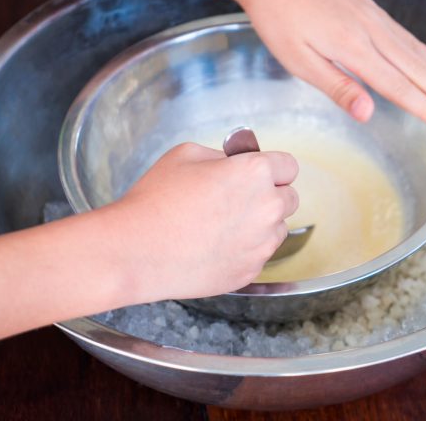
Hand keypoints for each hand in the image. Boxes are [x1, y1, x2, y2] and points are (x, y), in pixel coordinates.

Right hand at [0, 143, 298, 346]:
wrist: (135, 251)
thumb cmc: (155, 200)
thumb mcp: (186, 155)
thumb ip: (222, 157)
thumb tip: (235, 164)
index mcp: (256, 173)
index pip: (289, 166)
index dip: (273, 167)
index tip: (262, 172)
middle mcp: (268, 208)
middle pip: (290, 198)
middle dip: (270, 194)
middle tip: (240, 198)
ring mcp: (262, 243)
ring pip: (277, 228)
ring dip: (261, 223)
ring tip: (223, 224)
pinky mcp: (251, 270)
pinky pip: (260, 254)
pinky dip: (247, 249)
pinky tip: (216, 245)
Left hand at [221, 0, 425, 132]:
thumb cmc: (279, 19)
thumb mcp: (299, 59)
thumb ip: (337, 86)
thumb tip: (368, 114)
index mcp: (355, 50)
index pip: (401, 88)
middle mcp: (373, 33)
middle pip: (420, 72)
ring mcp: (375, 20)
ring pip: (419, 53)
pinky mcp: (371, 11)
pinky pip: (406, 36)